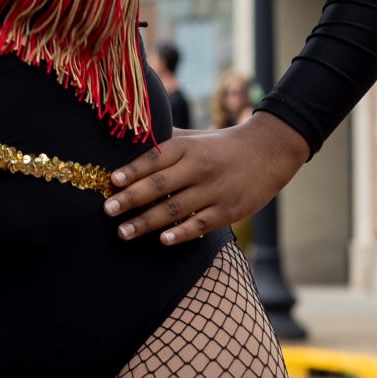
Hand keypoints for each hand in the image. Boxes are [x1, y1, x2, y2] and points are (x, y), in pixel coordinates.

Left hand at [103, 113, 309, 247]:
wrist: (269, 150)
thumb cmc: (219, 146)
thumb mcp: (192, 137)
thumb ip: (162, 142)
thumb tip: (124, 141)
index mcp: (186, 147)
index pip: (154, 159)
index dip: (132, 171)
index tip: (111, 182)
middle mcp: (198, 167)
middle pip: (159, 185)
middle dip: (131, 199)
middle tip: (107, 211)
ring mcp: (214, 190)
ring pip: (175, 208)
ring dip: (147, 222)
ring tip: (123, 232)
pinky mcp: (229, 210)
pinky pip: (201, 224)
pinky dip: (181, 233)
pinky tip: (162, 240)